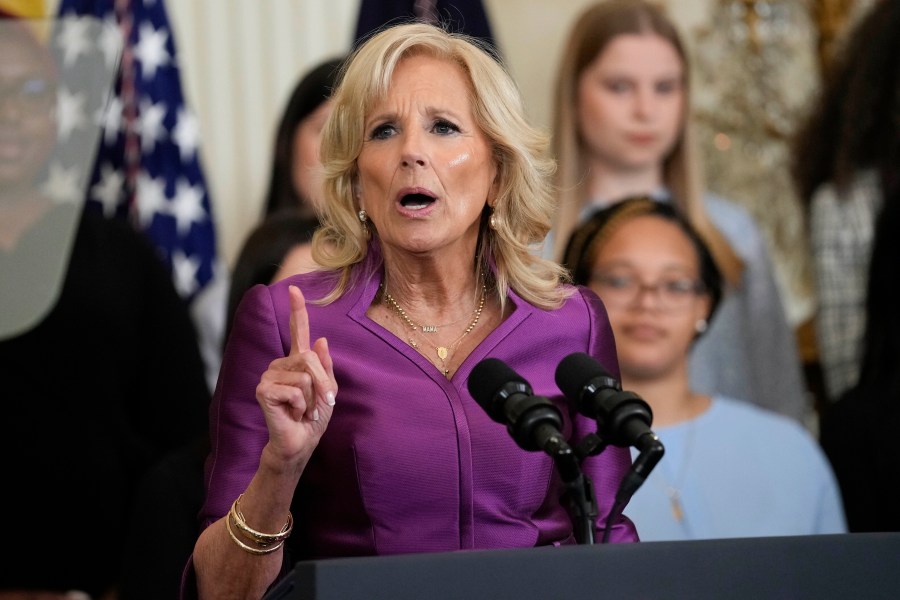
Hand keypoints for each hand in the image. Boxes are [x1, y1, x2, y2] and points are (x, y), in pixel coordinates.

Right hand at [255, 285, 336, 464]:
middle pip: (310, 359)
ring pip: (304, 375)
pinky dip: (301, 405)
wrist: (300, 443)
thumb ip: (325, 367)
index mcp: (297, 361)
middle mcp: (280, 364)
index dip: (297, 310)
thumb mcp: (328, 391)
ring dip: (311, 398)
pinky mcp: (263, 389)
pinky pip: (295, 389)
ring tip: (301, 410)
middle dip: (321, 384)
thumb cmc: (313, 418)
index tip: (295, 288)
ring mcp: (269, 375)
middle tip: (316, 404)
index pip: (297, 331)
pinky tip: (292, 413)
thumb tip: (320, 339)